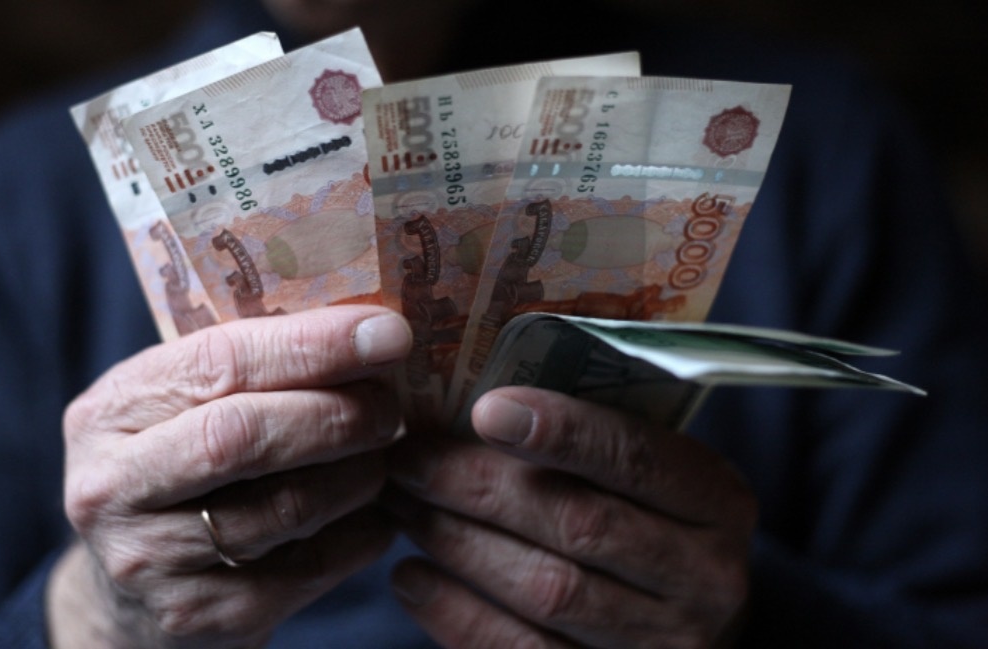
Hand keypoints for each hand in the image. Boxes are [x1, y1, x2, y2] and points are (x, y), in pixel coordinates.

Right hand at [48, 306, 411, 648]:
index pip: (220, 362)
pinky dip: (360, 533)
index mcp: (109, 412)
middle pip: (246, 436)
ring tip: (381, 455)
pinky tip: (372, 514)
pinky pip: (309, 566)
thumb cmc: (174, 474)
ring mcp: (150, 560)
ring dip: (358, 475)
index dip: (313, 345)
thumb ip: (247, 370)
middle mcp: (113, 487)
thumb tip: (369, 330)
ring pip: (287, 506)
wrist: (127, 597)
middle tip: (390, 404)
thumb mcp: (177, 410)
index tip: (387, 333)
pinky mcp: (199, 614)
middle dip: (337, 412)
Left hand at [386, 386, 756, 647]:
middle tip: (408, 456)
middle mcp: (704, 576)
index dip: (563, 431)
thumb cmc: (643, 518)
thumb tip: (473, 393)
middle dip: (481, 487)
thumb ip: (589, 437)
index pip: (637, 457)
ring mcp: (662, 641)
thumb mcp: (647, 472)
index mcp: (715, 499)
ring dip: (459, 543)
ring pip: (548, 590)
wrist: (682, 624)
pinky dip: (457, 613)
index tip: (486, 409)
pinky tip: (410, 576)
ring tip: (399, 506)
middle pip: (581, 525)